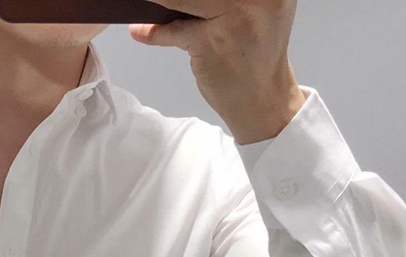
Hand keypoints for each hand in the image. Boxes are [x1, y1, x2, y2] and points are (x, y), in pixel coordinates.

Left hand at [129, 0, 306, 143]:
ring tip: (143, 4)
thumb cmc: (254, 51)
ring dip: (160, 2)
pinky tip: (142, 31)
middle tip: (155, 0)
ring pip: (182, 0)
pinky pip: (174, 30)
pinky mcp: (213, 41)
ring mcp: (235, 15)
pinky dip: (155, 32)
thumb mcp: (255, 7)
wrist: (263, 98)